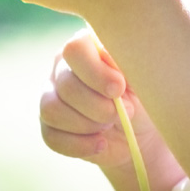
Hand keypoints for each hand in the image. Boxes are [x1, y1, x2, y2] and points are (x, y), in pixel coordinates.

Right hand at [39, 29, 161, 169]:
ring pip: (52, 110)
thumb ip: (123, 66)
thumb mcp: (139, 77)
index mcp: (86, 45)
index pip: (75, 49)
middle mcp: (63, 66)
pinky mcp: (48, 124)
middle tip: (122, 112)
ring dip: (86, 125)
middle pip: (66, 85)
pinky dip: (79, 145)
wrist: (139, 130)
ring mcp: (51, 94)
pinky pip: (50, 136)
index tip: (119, 89)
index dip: (95, 73)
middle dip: (98, 107)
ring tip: (109, 125)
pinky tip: (100, 143)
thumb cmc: (141, 94)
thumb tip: (111, 69)